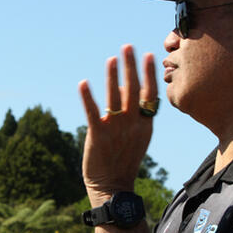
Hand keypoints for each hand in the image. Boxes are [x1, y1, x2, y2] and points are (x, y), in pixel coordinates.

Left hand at [79, 45, 157, 204]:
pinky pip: (93, 112)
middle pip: (133, 89)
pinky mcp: (98, 135)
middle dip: (131, 66)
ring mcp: (116, 129)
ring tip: (111, 58)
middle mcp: (132, 124)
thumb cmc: (123, 160)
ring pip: (115, 97)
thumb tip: (126, 87)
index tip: (149, 55)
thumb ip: (133, 113)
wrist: (112, 186)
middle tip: (128, 46)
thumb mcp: (136, 136)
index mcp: (144, 124)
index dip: (149, 74)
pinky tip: (83, 83)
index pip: (149, 93)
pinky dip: (88, 97)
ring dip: (113, 76)